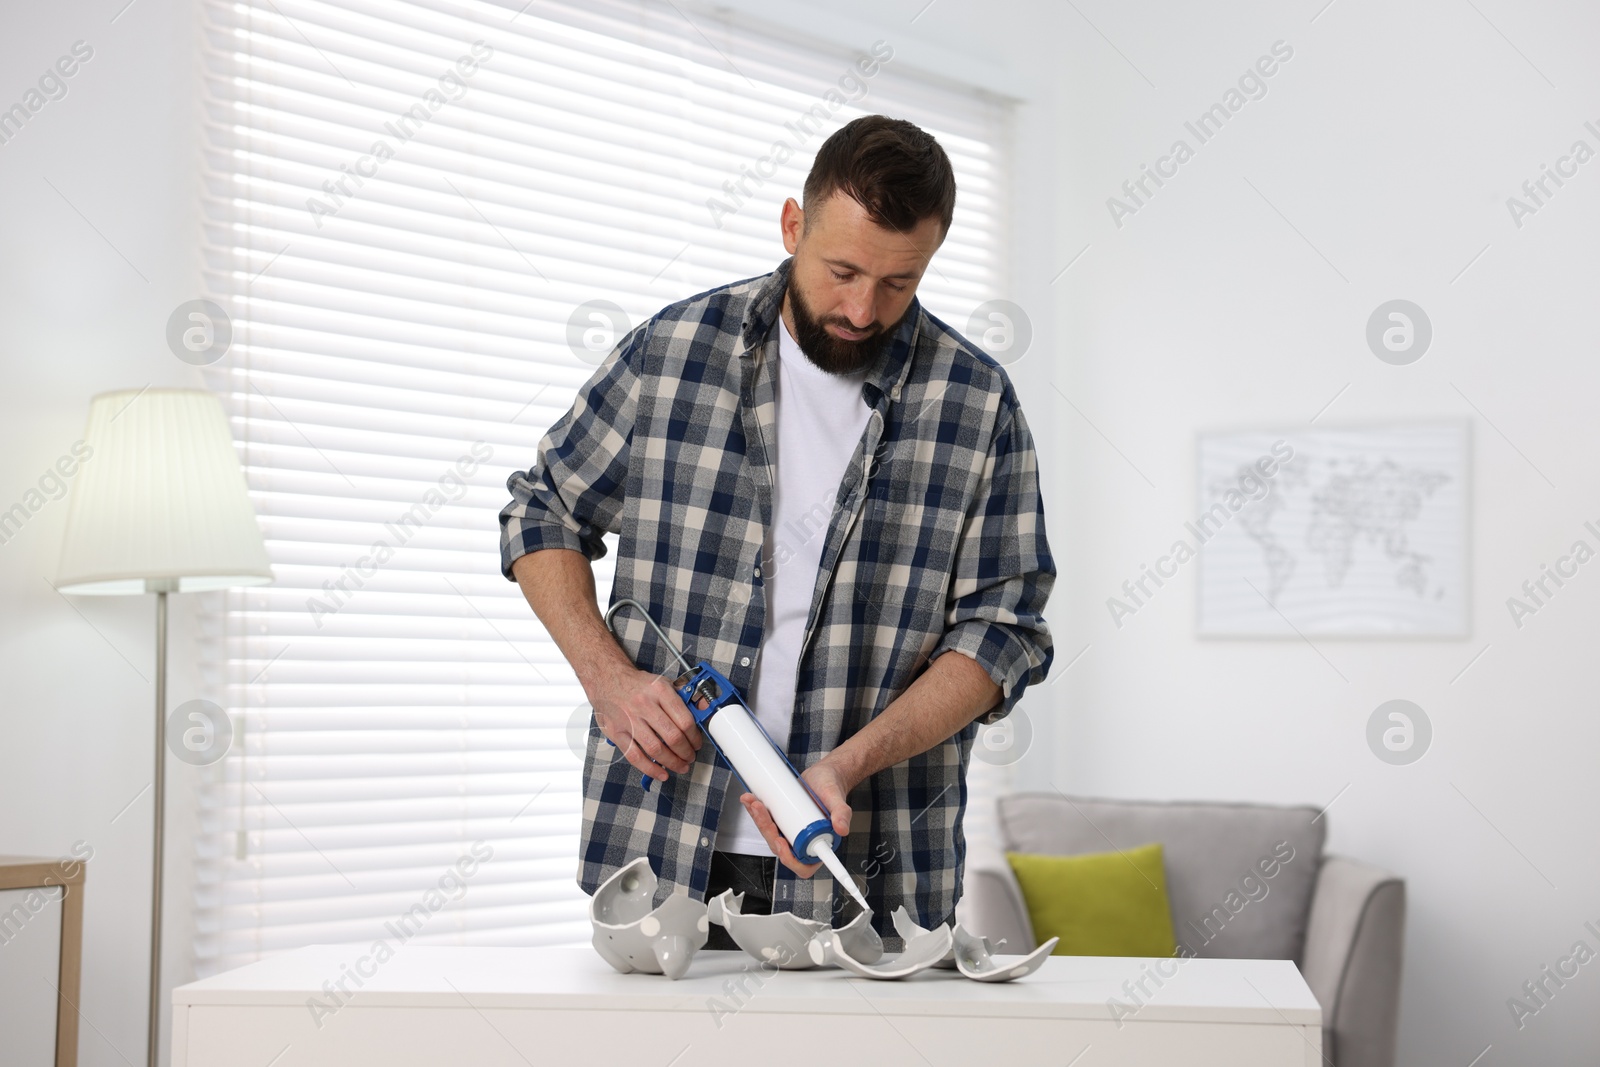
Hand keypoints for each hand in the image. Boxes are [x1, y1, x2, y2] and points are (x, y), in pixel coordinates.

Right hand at [588, 667, 701, 782]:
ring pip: (656, 749)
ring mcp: (629, 720)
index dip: (695, 737)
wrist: (606, 679)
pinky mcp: (617, 733)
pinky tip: (661, 773)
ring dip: (672, 763)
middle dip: (686, 752)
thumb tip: (704, 707)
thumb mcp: (663, 683)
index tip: (697, 744)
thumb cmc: (637, 684)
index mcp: (660, 691)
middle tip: (690, 757)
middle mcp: (644, 705)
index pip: (684, 720)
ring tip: (681, 766)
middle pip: (672, 737)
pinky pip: (635, 756)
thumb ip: (684, 696)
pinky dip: (650, 769)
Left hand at [741, 758, 853, 875]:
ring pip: (770, 835)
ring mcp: (791, 830)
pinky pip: (767, 822)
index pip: (804, 865)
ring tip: (754, 802)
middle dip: (767, 830)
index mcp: (818, 843)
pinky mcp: (782, 820)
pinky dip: (757, 812)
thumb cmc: (832, 786)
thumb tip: (842, 829)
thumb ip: (842, 813)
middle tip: (762, 812)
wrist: (825, 773)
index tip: (781, 842)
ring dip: (758, 821)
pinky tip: (751, 800)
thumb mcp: (837, 798)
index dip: (790, 859)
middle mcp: (803, 840)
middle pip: (781, 847)